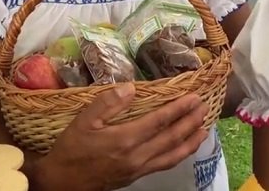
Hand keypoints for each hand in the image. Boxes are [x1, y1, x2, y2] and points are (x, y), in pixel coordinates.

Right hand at [36, 82, 209, 190]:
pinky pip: (165, 164)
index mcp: (124, 139)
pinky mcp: (137, 176)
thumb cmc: (71, 148)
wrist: (63, 182)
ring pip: (173, 154)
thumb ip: (107, 103)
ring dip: (191, 140)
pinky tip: (185, 147)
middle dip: (190, 121)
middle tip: (205, 107)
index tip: (194, 97)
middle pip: (171, 137)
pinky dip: (180, 154)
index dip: (178, 108)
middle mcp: (137, 155)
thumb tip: (131, 87)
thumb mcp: (83, 121)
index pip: (159, 121)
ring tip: (204, 127)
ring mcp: (139, 168)